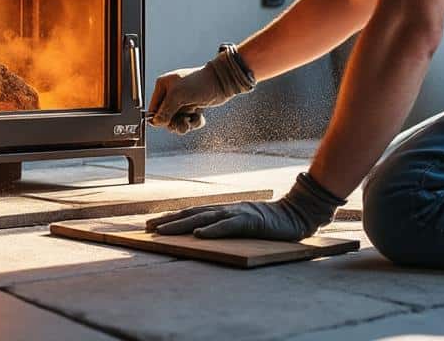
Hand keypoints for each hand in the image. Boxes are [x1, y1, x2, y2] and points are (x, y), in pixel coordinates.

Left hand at [144, 173, 345, 240]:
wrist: (296, 213)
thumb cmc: (269, 221)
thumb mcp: (243, 223)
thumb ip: (225, 225)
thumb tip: (201, 232)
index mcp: (223, 210)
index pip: (192, 213)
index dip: (171, 218)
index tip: (151, 225)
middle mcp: (226, 209)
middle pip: (191, 214)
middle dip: (168, 221)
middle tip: (147, 229)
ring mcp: (237, 213)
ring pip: (204, 218)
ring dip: (181, 225)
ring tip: (163, 231)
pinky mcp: (250, 221)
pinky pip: (228, 225)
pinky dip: (213, 229)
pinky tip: (199, 234)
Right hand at [147, 65, 224, 133]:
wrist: (221, 82)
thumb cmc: (199, 83)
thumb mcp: (178, 95)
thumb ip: (165, 110)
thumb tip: (156, 122)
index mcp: (163, 86)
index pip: (154, 108)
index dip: (159, 118)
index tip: (167, 122)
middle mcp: (171, 94)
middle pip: (165, 118)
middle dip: (175, 123)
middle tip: (183, 122)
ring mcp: (182, 102)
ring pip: (177, 121)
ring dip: (185, 124)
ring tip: (192, 120)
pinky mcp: (192, 108)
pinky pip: (188, 121)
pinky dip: (194, 122)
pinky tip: (199, 116)